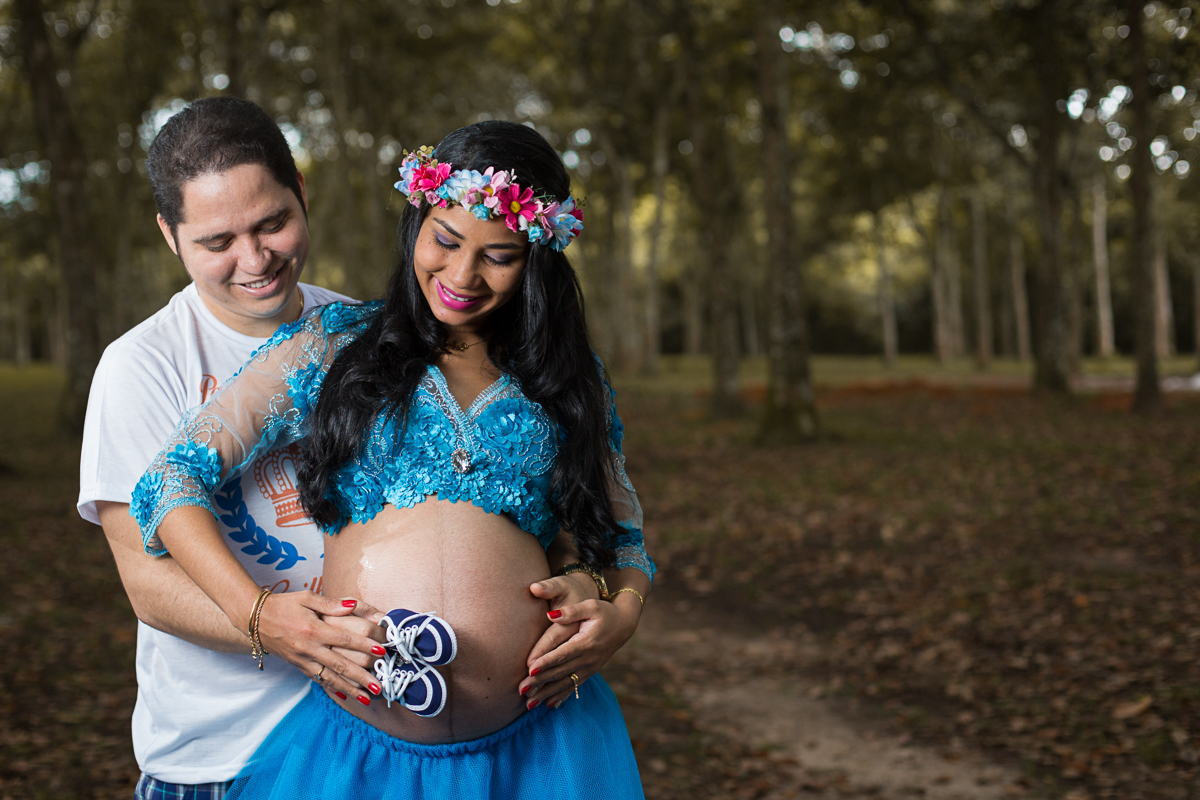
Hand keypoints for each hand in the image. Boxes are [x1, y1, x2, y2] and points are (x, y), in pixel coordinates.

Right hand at [256, 593, 385, 703]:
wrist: (255, 620)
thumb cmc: (284, 605)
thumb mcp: (307, 598)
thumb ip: (332, 604)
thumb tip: (353, 605)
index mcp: (314, 629)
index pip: (345, 639)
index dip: (364, 645)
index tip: (381, 651)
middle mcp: (309, 648)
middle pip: (340, 664)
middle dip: (361, 676)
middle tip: (379, 686)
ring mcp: (302, 660)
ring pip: (330, 677)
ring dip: (350, 688)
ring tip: (367, 698)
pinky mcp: (298, 666)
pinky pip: (318, 679)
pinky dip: (333, 688)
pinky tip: (346, 696)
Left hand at [518, 577, 641, 709]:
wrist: (624, 625)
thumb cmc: (605, 612)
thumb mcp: (591, 606)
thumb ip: (571, 611)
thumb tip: (551, 615)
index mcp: (586, 642)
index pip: (563, 654)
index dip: (546, 662)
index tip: (530, 669)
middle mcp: (588, 659)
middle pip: (560, 672)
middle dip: (540, 682)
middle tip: (521, 689)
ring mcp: (590, 668)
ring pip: (565, 683)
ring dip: (547, 693)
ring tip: (529, 703)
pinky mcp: (590, 672)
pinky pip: (574, 687)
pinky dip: (561, 696)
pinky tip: (548, 705)